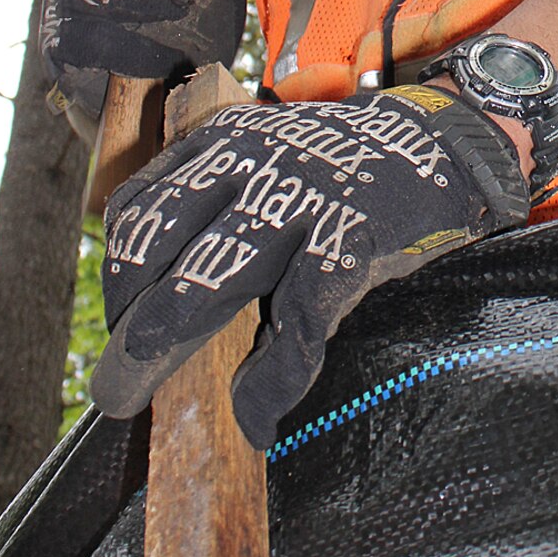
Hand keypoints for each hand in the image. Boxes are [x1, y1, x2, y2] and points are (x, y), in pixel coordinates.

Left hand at [90, 86, 528, 446]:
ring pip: (214, 278)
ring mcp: (301, 201)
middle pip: (163, 247)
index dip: (117, 273)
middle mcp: (253, 165)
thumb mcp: (270, 151)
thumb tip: (159, 285)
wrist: (443, 140)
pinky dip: (272, 380)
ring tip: (148, 398)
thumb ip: (220, 196)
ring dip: (170, 345)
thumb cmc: (343, 164)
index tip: (118, 319)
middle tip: (114, 387)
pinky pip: (297, 322)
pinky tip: (257, 416)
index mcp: (226, 143)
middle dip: (130, 325)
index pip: (141, 209)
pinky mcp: (349, 240)